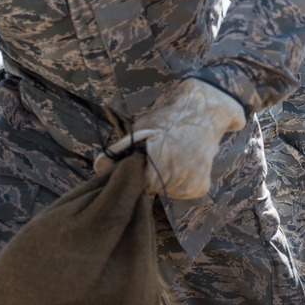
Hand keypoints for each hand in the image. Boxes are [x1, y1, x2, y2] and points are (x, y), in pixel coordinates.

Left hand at [96, 79, 245, 199]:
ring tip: (172, 160)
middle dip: (151, 177)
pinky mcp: (201, 186)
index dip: (138, 173)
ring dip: (167, 181)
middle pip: (153, 189)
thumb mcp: (143, 127)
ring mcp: (192, 182)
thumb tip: (98, 166)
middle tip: (159, 158)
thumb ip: (122, 148)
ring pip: (168, 192)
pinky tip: (183, 167)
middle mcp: (177, 175)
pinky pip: (184, 192)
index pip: (138, 183)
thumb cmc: (170, 118)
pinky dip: (182, 184)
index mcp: (159, 162)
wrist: (205, 111)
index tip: (143, 162)